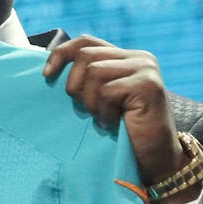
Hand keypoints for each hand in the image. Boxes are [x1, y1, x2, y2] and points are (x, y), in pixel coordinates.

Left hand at [41, 35, 197, 203]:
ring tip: (105, 118)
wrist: (156, 161)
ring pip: (94, 71)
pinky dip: (104, 112)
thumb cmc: (125, 134)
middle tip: (87, 110)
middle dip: (75, 84)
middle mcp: (139, 58)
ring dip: (91, 102)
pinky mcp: (148, 85)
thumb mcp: (102, 101)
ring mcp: (145, 69)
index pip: (86, 42)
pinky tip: (114, 124)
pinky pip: (107, 91)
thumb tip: (49, 70)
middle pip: (85, 55)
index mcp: (126, 58)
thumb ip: (89, 80)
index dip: (61, 54)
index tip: (46, 76)